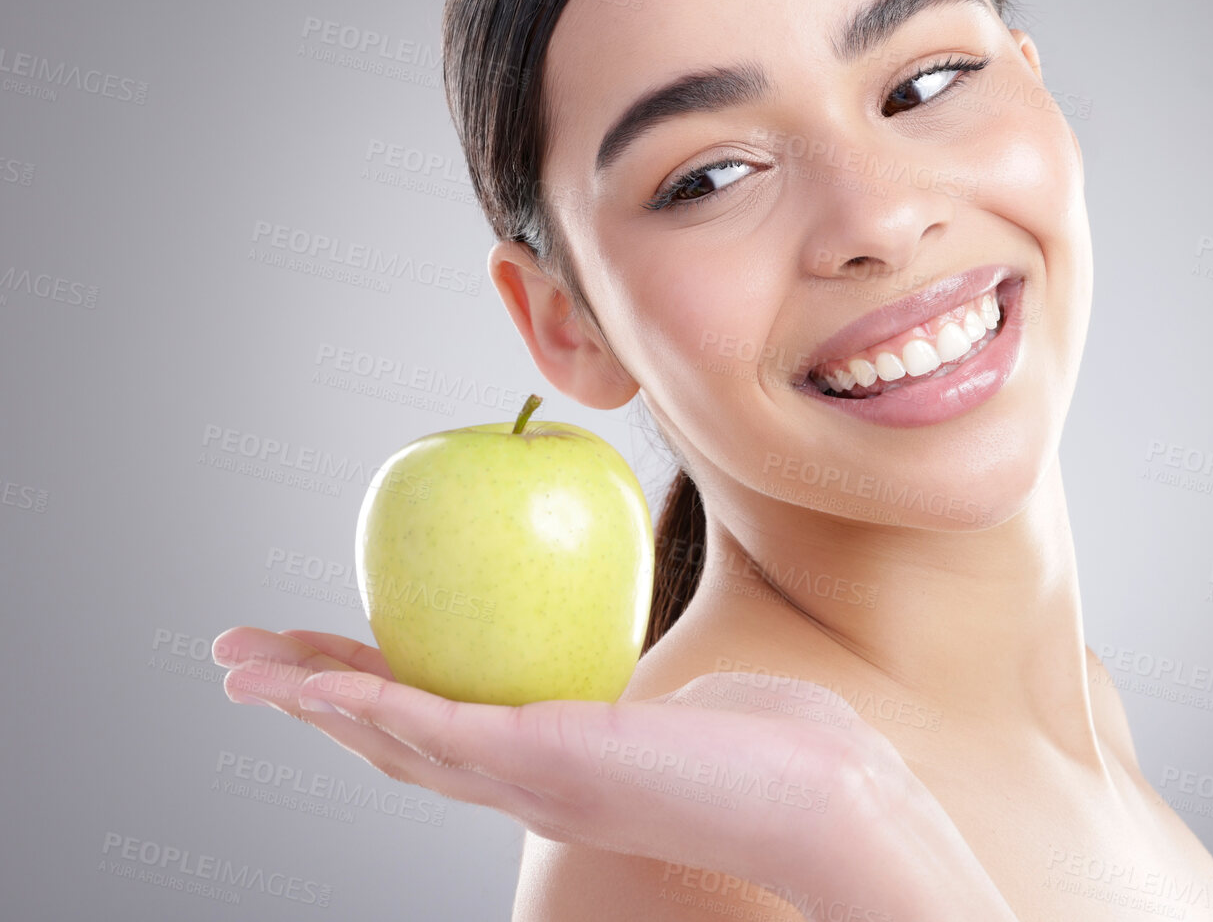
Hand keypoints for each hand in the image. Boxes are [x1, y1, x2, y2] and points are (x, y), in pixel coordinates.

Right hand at [211, 626, 1016, 920]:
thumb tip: (617, 586)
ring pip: (388, 739)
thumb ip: (635, 661)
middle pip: (387, 740)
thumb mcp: (675, 691)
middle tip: (238, 664)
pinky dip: (365, 705)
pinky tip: (314, 681)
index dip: (366, 696)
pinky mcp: (536, 762)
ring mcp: (522, 779)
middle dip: (308, 702)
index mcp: (543, 764)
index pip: (434, 727)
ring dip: (310, 702)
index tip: (321, 657)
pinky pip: (432, 727)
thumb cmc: (763, 741)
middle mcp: (518, 782)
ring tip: (241, 667)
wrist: (807, 792)